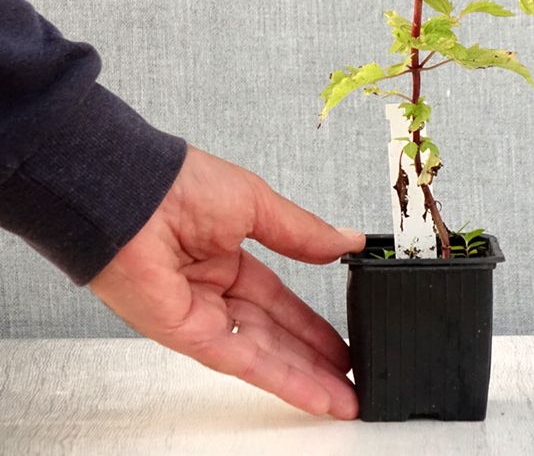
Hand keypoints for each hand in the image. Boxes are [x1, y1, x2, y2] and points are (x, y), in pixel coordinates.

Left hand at [89, 144, 364, 418]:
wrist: (134, 195)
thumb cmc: (182, 185)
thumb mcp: (259, 204)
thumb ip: (303, 233)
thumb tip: (346, 241)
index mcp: (229, 255)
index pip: (279, 300)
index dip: (312, 323)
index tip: (341, 338)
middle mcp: (214, 290)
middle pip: (275, 333)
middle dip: (314, 358)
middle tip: (350, 377)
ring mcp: (201, 314)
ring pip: (263, 353)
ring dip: (305, 377)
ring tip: (342, 397)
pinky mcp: (188, 333)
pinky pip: (241, 360)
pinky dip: (279, 378)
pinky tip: (310, 391)